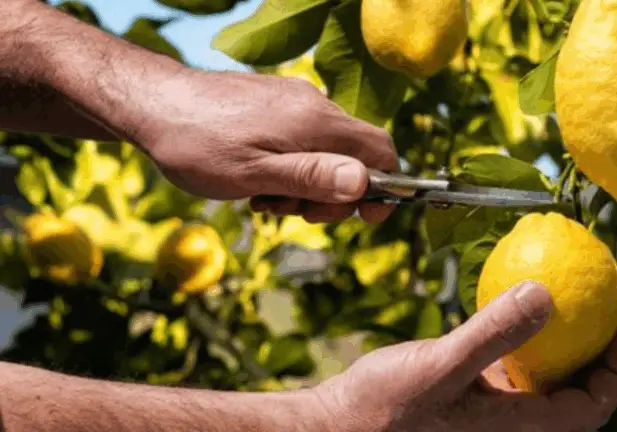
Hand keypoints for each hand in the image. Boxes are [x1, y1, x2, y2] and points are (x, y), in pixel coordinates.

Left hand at [133, 69, 397, 223]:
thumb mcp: (254, 175)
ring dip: (306, 184)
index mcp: (315, 122)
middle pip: (354, 156)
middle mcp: (313, 105)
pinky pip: (302, 139)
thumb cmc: (196, 145)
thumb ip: (311, 177)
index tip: (364, 217)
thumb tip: (364, 182)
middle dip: (332, 194)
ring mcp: (294, 101)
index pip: (381, 151)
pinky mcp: (276, 102)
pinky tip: (257, 180)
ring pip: (325, 151)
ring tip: (264, 198)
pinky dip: (291, 167)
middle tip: (292, 213)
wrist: (150, 103)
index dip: (384, 188)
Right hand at [312, 281, 616, 431]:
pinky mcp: (464, 399)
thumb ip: (492, 334)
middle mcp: (507, 427)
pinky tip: (507, 308)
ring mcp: (486, 414)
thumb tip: (547, 294)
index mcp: (514, 431)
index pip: (589, 408)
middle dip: (593, 354)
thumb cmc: (381, 411)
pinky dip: (515, 342)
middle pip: (571, 394)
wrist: (335, 429)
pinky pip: (504, 370)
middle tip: (599, 306)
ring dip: (555, 345)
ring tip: (560, 301)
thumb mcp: (439, 367)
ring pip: (538, 380)